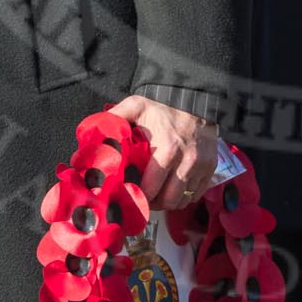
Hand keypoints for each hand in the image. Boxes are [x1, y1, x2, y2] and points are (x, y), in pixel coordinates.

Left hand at [110, 95, 216, 210]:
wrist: (195, 98)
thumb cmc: (163, 106)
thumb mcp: (137, 107)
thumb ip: (115, 119)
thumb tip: (91, 137)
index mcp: (167, 150)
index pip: (150, 189)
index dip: (137, 197)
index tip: (128, 196)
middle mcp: (186, 162)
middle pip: (167, 200)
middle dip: (152, 204)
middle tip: (141, 199)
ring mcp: (201, 166)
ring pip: (182, 201)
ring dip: (168, 202)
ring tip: (156, 195)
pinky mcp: (210, 168)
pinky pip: (196, 194)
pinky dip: (184, 196)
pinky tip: (173, 188)